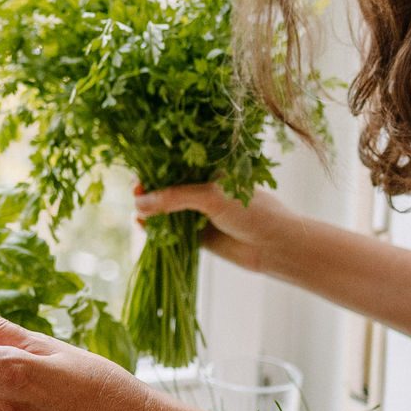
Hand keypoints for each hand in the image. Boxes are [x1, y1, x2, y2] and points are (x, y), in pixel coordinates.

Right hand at [133, 182, 295, 273]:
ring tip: (138, 214)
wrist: (275, 246)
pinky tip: (145, 228)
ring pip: (167, 211)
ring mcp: (199, 214)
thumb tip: (139, 204)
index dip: (156, 168)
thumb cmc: (251, 211)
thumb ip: (175, 198)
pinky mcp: (197, 236)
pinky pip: (171, 232)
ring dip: (151, 212)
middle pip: (167, 188)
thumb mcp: (211, 197)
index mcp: (210, 171)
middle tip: (136, 194)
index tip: (141, 174)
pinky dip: (157, 230)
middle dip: (150, 191)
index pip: (176, 164)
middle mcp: (202, 190)